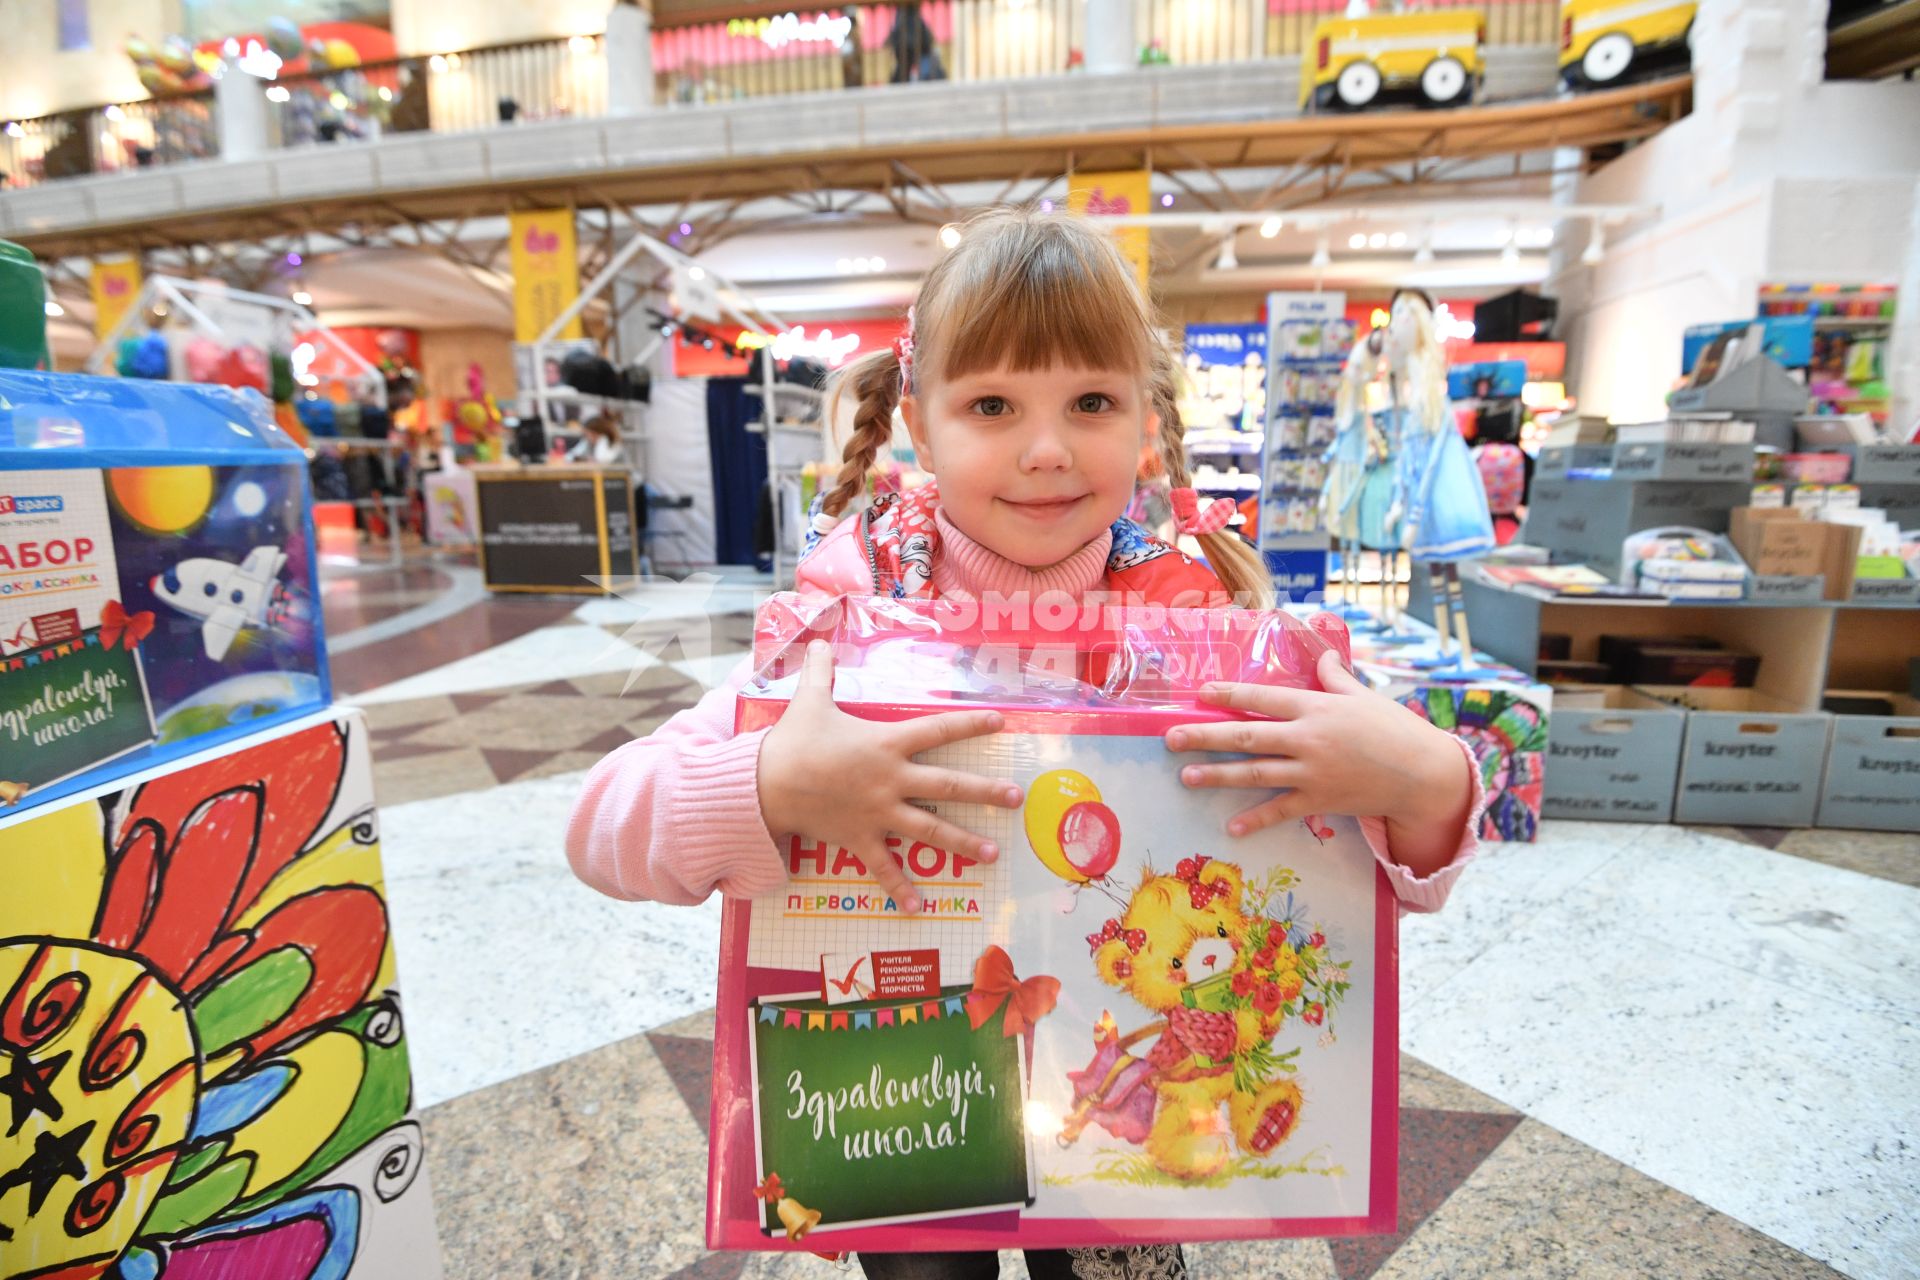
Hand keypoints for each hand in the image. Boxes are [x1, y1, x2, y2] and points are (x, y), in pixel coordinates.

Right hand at [758, 640, 1022, 912]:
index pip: (938, 730)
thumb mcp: (809, 701)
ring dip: (963, 843)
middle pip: (948, 786)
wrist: (766, 784)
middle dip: (985, 793)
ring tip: (993, 855)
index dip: (971, 724)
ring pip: (930, 831)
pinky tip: (920, 908)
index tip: (1001, 722)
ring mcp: (878, 813)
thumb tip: (817, 639)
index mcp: (886, 744)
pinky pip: (884, 867)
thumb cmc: (793, 742)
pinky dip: (901, 889)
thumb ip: (820, 670)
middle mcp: (891, 779)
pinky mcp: (860, 838)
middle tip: (1015, 798)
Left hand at [1163, 649, 1470, 877]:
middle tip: (1171, 738)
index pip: (1264, 697)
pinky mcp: (1320, 800)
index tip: (1200, 692)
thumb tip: (1321, 654)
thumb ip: (1335, 677)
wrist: (1422, 774)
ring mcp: (1312, 772)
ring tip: (1186, 776)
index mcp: (1316, 708)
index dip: (1230, 693)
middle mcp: (1308, 739)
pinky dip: (1256, 819)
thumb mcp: (1363, 697)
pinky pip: (1281, 811)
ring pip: (1256, 773)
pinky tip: (1231, 825)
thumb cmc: (1393, 729)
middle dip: (1206, 736)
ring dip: (1218, 775)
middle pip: (1248, 735)